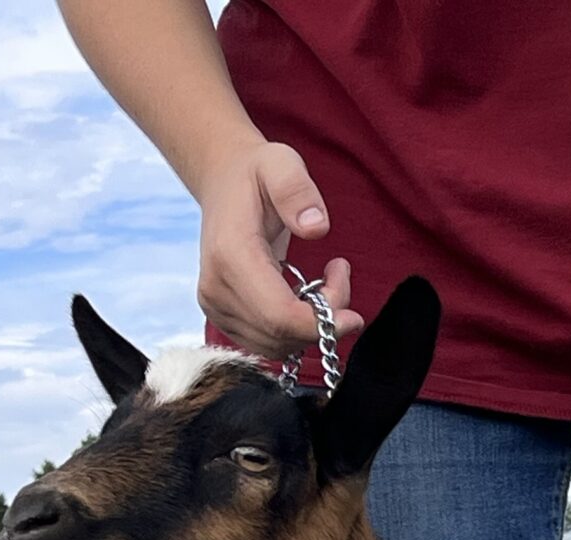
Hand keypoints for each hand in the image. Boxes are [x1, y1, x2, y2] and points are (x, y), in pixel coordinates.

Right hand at [193, 139, 364, 357]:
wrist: (224, 184)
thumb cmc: (257, 174)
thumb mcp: (280, 163)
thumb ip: (296, 190)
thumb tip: (316, 227)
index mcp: (229, 256)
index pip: (279, 317)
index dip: (321, 324)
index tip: (354, 313)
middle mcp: (216, 289)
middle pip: (282, 335)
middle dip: (324, 320)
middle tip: (340, 276)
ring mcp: (215, 306)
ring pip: (278, 345)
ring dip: (313, 325)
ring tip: (326, 280)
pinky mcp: (223, 317)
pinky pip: (270, 343)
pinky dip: (297, 330)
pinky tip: (306, 296)